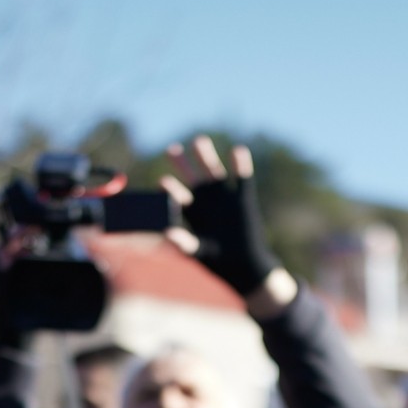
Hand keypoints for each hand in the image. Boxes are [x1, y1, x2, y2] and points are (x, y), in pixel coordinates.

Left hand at [161, 136, 295, 315]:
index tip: (163, 182)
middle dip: (182, 163)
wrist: (245, 265)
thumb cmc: (218, 261)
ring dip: (206, 156)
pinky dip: (241, 164)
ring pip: (213, 170)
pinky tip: (238, 151)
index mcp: (191, 211)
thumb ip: (183, 242)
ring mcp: (224, 197)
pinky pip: (242, 177)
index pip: (176, 196)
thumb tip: (167, 233)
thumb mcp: (198, 252)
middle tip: (171, 150)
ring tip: (199, 142)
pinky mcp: (243, 198)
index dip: (170, 189)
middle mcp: (206, 200)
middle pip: (191, 176)